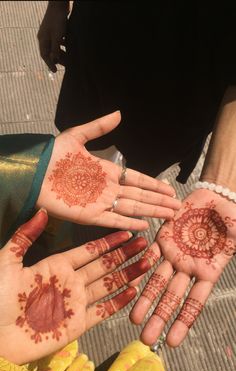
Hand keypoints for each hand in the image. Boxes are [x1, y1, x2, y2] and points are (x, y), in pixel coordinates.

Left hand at [0, 209, 154, 364]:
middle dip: (126, 255)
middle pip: (104, 266)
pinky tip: (134, 290)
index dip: (109, 242)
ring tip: (148, 263)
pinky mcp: (77, 325)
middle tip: (146, 245)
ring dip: (128, 274)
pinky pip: (102, 311)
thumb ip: (25, 236)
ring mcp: (75, 303)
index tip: (127, 234)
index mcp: (56, 265)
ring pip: (108, 285)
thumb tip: (41, 210)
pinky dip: (119, 302)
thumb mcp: (7, 261)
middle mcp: (70, 282)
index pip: (89, 251)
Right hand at [37, 2, 68, 71]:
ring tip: (70, 59)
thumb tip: (54, 60)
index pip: (44, 55)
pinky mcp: (56, 29)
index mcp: (42, 39)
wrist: (59, 4)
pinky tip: (70, 47)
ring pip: (56, 47)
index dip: (49, 64)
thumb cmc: (57, 20)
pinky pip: (59, 41)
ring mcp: (50, 33)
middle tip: (66, 66)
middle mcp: (45, 37)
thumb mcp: (57, 37)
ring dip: (62, 53)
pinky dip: (64, 46)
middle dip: (58, 59)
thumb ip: (55, 49)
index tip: (55, 71)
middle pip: (51, 52)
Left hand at [37, 112, 180, 230]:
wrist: (33, 173)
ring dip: (151, 212)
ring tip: (169, 216)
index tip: (170, 190)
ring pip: (131, 208)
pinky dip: (128, 223)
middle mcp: (107, 189)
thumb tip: (119, 113)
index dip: (154, 184)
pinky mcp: (88, 216)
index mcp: (107, 171)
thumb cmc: (53, 155)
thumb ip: (98, 127)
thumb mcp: (76, 136)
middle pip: (140, 196)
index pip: (137, 179)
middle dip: (159, 201)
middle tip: (178, 207)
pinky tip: (144, 225)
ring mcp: (100, 203)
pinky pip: (112, 221)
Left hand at [130, 189, 235, 345]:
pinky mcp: (163, 239)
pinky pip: (149, 254)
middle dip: (158, 317)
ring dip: (145, 299)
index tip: (172, 342)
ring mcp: (174, 255)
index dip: (183, 322)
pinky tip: (129, 283)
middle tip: (145, 338)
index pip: (194, 302)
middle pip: (171, 297)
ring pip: (157, 281)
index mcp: (207, 272)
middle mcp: (188, 268)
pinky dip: (140, 268)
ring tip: (132, 319)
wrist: (214, 199)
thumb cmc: (231, 218)